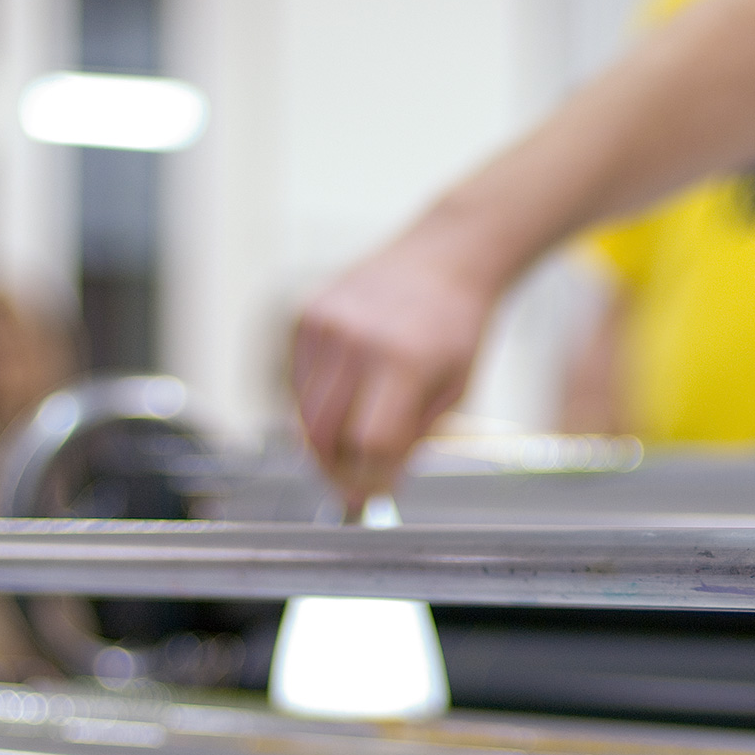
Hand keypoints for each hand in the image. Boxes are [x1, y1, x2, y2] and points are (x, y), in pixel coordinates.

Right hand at [292, 230, 496, 507]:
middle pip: (322, 434)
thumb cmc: (457, 329)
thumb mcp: (454, 394)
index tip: (367, 496)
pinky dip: (314, 404)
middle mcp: (357, 341)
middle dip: (333, 470)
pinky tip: (346, 395)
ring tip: (353, 439)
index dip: (365, 478)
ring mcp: (325, 324)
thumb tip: (371, 489)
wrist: (446, 258)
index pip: (367, 443)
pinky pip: (297, 383)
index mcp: (404, 362)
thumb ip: (411, 442)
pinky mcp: (305, 315)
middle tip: (348, 485)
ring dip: (322, 440)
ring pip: (303, 413)